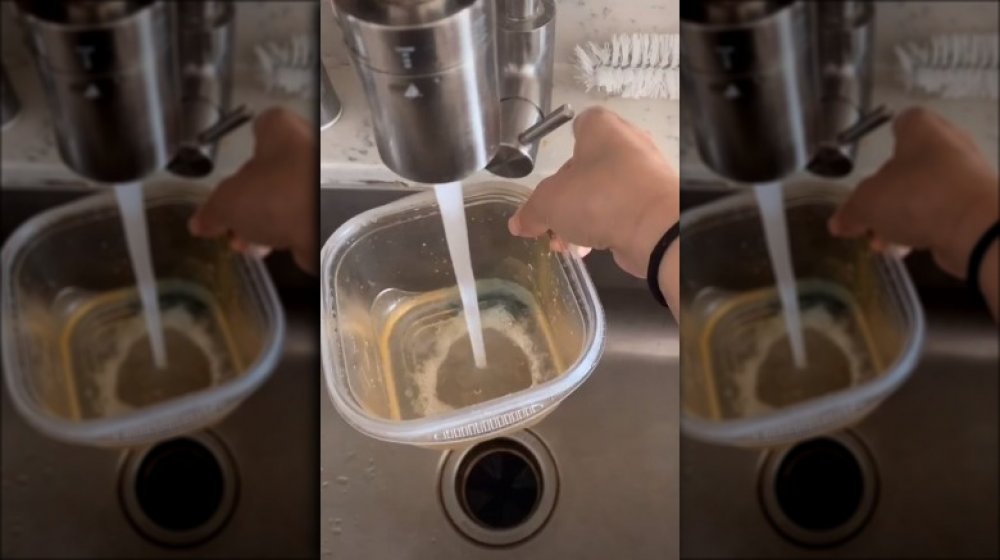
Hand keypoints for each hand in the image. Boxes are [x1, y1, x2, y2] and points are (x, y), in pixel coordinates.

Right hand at [189, 107, 316, 273]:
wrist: (329, 224)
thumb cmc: (275, 195)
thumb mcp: (228, 204)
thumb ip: (213, 212)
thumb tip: (199, 223)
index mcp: (282, 130)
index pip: (264, 126)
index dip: (248, 145)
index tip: (236, 167)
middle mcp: (309, 147)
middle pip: (271, 171)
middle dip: (249, 201)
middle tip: (232, 224)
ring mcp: (325, 179)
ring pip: (287, 197)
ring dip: (264, 221)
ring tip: (245, 245)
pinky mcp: (335, 208)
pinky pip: (303, 217)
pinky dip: (286, 231)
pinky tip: (269, 250)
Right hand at [508, 106, 678, 278]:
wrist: (656, 229)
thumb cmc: (597, 197)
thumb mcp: (549, 204)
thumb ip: (531, 212)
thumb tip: (518, 223)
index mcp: (602, 128)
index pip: (581, 124)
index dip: (563, 145)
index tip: (551, 172)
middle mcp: (628, 144)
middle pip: (588, 167)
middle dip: (566, 197)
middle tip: (550, 220)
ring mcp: (646, 175)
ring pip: (604, 193)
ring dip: (581, 218)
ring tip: (564, 244)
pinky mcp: (655, 204)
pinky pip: (621, 212)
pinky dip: (604, 227)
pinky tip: (587, 250)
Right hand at [829, 107, 998, 278]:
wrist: (977, 228)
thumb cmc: (916, 196)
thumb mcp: (867, 204)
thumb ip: (850, 211)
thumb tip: (838, 223)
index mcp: (922, 130)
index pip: (904, 121)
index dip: (887, 137)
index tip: (873, 159)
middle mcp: (949, 146)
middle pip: (910, 165)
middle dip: (886, 192)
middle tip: (868, 214)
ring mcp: (967, 177)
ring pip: (924, 192)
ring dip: (900, 217)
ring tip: (881, 242)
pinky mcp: (976, 206)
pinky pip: (941, 213)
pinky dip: (922, 228)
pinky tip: (904, 250)